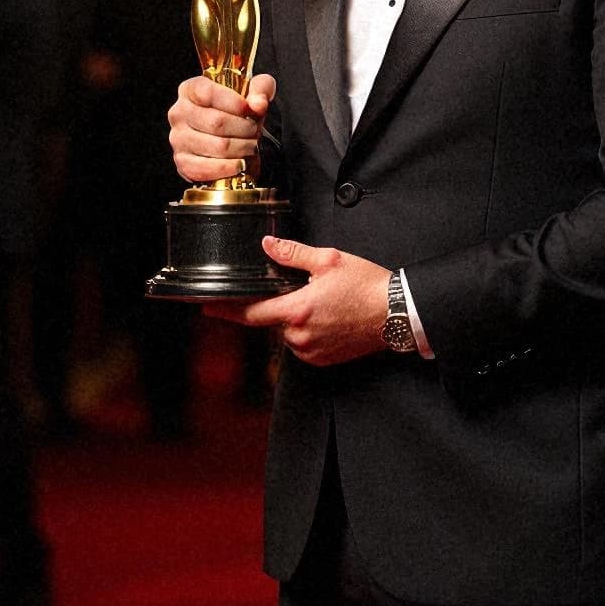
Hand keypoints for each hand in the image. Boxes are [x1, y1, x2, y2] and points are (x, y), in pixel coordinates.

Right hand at [169, 71, 273, 185]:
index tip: (250, 110)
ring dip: (241, 148)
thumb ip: (261, 88)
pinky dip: (230, 168)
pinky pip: (208, 168)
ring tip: (250, 146)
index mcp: (190, 90)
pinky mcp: (183, 163)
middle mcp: (179, 113)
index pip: (208, 93)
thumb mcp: (252, 92)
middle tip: (254, 132)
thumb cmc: (237, 112)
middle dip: (244, 129)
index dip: (234, 103)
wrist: (228, 139)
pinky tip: (240, 163)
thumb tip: (258, 104)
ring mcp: (178, 139)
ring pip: (218, 146)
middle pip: (216, 122)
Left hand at [206, 236, 388, 365]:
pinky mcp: (323, 360)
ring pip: (289, 333)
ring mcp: (311, 351)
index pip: (250, 313)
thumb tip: (268, 245)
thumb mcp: (328, 260)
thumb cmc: (367, 286)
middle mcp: (300, 336)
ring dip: (297, 319)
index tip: (207, 307)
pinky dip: (310, 332)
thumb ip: (292, 254)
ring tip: (326, 305)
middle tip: (309, 291)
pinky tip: (330, 319)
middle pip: (273, 320)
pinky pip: (304, 345)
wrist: (397, 312)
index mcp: (297, 310)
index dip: (225, 310)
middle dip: (283, 305)